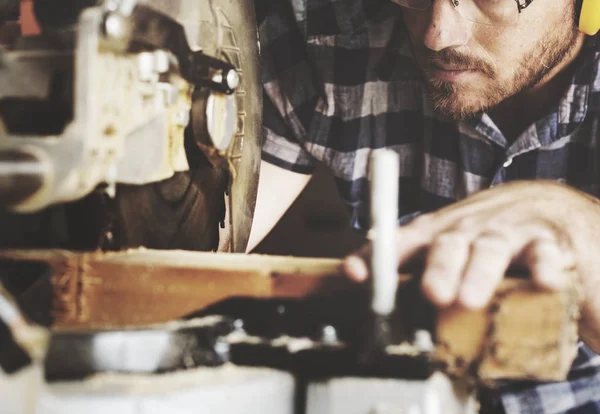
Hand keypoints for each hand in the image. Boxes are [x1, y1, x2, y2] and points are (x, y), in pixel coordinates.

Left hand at [344, 181, 582, 309]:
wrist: (538, 201)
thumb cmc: (478, 232)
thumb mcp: (441, 243)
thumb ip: (409, 267)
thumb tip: (363, 289)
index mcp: (437, 232)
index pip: (400, 242)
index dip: (377, 258)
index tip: (353, 274)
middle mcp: (466, 229)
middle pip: (447, 245)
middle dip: (438, 268)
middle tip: (432, 294)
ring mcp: (505, 232)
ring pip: (489, 249)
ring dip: (478, 273)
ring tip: (470, 300)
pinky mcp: (545, 242)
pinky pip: (544, 253)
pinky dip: (545, 266)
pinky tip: (544, 282)